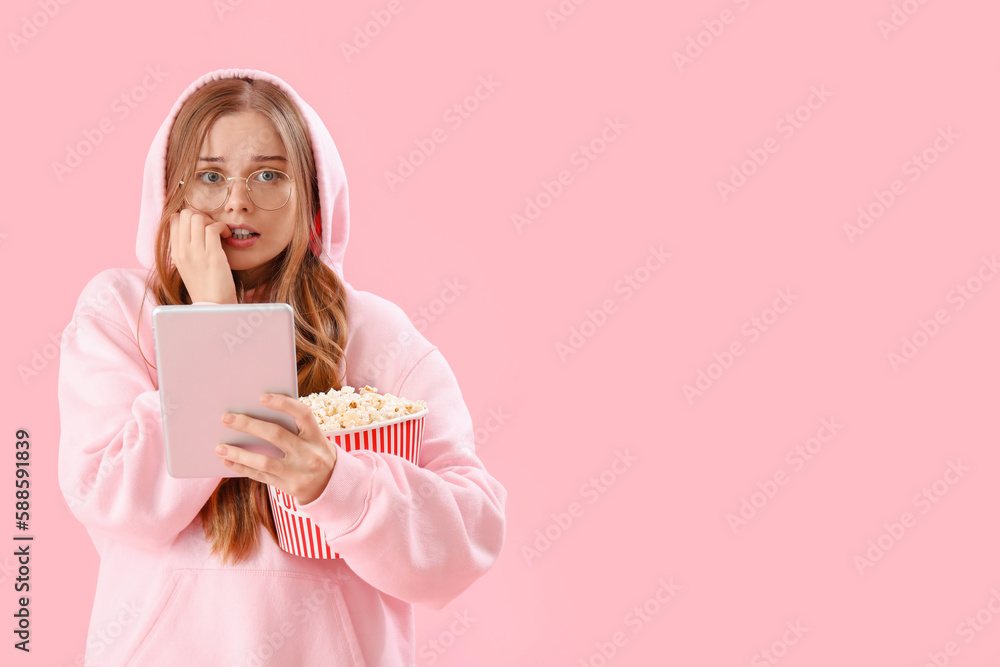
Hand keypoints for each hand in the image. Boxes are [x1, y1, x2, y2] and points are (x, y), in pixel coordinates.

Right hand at [169, 208, 237, 303]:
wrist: (212, 305)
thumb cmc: (204, 284)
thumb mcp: (187, 264)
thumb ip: (187, 247)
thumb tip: (193, 228)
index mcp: (175, 252)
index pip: (174, 219)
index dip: (189, 217)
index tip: (201, 226)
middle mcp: (182, 250)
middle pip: (185, 214)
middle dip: (201, 216)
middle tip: (211, 227)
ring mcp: (196, 253)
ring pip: (198, 218)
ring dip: (213, 221)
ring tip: (220, 232)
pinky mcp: (212, 256)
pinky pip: (213, 228)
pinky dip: (223, 227)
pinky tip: (227, 236)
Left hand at [216, 393, 337, 504]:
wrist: (331, 485)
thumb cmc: (314, 452)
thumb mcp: (313, 438)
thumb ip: (293, 427)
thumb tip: (256, 413)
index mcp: (317, 436)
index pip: (303, 414)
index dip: (283, 404)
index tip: (262, 396)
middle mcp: (310, 453)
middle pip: (277, 435)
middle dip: (249, 425)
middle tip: (226, 418)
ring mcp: (300, 472)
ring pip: (265, 461)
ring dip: (239, 454)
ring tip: (220, 448)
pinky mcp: (289, 487)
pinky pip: (261, 476)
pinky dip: (243, 468)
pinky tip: (228, 462)